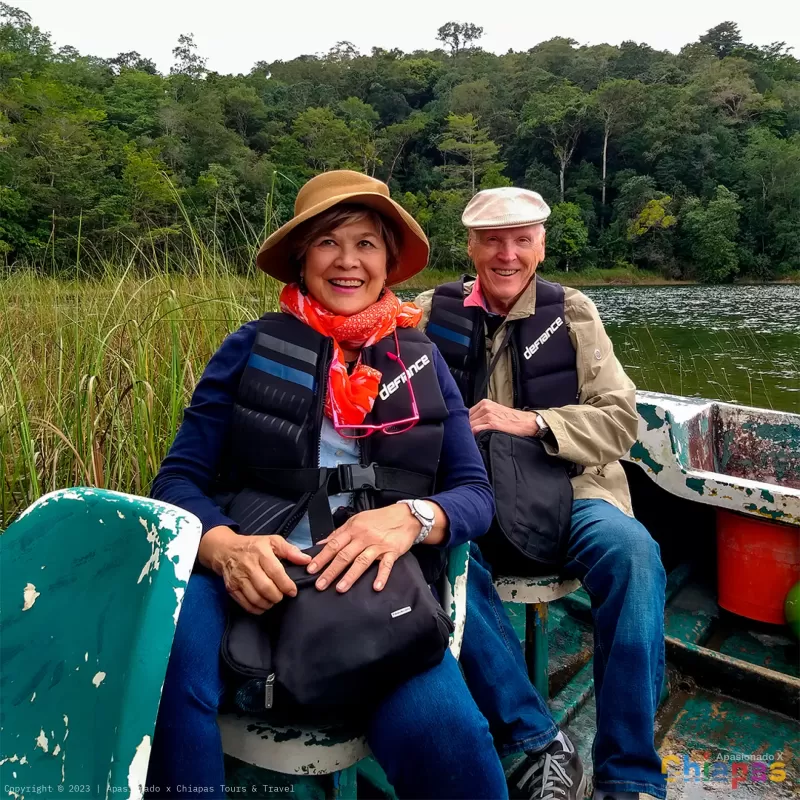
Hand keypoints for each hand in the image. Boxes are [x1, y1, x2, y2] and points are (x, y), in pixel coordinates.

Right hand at [200, 526, 311, 614]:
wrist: (226, 550)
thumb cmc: (254, 546)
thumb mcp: (273, 541)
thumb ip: (291, 550)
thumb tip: (306, 560)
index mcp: (261, 553)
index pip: (276, 572)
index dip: (286, 585)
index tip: (293, 591)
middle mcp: (248, 566)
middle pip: (266, 588)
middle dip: (278, 596)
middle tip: (282, 596)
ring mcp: (238, 578)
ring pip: (256, 599)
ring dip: (268, 603)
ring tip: (274, 599)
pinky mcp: (231, 588)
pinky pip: (246, 604)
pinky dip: (257, 608)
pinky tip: (263, 604)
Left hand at [306, 505, 425, 593]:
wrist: (405, 516)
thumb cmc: (380, 519)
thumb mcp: (357, 520)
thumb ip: (339, 533)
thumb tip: (322, 543)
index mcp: (353, 529)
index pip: (334, 545)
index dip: (322, 558)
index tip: (311, 569)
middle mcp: (364, 537)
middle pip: (344, 555)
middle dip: (331, 571)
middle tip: (320, 584)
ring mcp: (378, 545)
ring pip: (362, 561)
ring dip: (350, 576)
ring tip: (340, 588)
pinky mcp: (392, 552)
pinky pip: (386, 565)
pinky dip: (381, 576)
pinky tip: (376, 586)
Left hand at [469, 398, 538, 436]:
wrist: (527, 423)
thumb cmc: (512, 420)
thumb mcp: (495, 412)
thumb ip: (482, 415)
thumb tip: (468, 424)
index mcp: (485, 403)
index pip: (466, 413)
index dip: (463, 423)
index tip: (462, 430)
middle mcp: (485, 407)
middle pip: (466, 419)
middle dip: (464, 428)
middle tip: (464, 437)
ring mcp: (488, 415)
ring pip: (469, 425)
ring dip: (467, 433)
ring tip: (468, 440)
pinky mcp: (492, 424)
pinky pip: (475, 430)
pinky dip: (472, 436)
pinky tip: (474, 440)